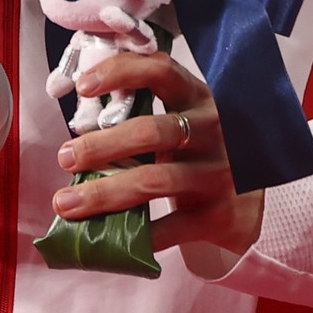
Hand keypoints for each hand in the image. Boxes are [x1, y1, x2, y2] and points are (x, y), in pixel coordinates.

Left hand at [52, 51, 263, 261]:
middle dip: (102, 145)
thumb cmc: (197, 154)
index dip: (121, 73)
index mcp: (198, 99)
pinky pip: (170, 225)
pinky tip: (108, 240)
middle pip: (153, 131)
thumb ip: (144, 117)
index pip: (163, 72)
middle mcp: (213, 130)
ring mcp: (219, 172)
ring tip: (66, 203)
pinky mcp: (219, 212)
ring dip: (104, 192)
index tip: (83, 86)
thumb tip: (77, 131)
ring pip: (155, 180)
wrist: (247, 203)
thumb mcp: (183, 123)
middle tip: (65, 158)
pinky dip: (137, 235)